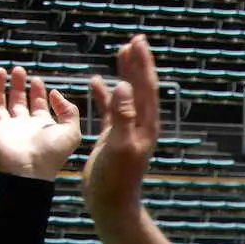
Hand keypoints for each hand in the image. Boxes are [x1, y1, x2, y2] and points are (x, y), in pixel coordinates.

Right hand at [0, 66, 80, 180]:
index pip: (37, 104)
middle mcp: (22, 126)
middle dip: (18, 85)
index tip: (37, 80)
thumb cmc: (52, 154)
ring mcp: (4, 128)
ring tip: (0, 70)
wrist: (30, 170)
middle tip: (19, 70)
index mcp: (41, 126)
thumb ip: (69, 111)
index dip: (37, 92)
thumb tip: (55, 93)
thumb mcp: (71, 132)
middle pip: (17, 100)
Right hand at [82, 35, 159, 214]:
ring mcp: (127, 130)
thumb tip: (126, 86)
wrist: (112, 203)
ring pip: (127, 95)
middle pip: (141, 87)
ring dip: (124, 74)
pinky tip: (97, 82)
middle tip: (135, 40)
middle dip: (137, 63)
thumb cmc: (117, 179)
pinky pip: (110, 109)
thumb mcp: (119, 146)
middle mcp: (140, 125)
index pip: (147, 87)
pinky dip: (105, 94)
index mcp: (145, 125)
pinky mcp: (114, 137)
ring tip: (121, 53)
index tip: (138, 41)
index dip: (143, 63)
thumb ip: (123, 116)